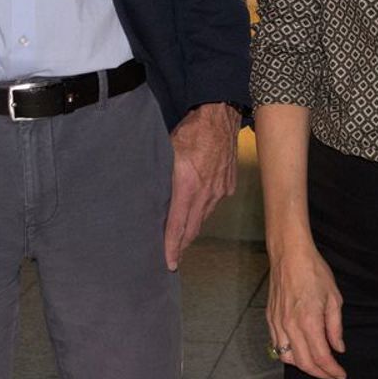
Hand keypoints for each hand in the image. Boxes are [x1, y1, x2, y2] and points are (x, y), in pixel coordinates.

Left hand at [163, 102, 239, 269]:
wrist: (220, 115)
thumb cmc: (191, 131)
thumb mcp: (167, 153)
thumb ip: (160, 177)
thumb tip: (148, 193)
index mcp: (187, 187)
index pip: (177, 225)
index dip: (171, 246)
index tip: (168, 263)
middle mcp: (206, 194)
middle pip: (192, 229)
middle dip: (181, 244)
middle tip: (171, 255)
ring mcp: (220, 191)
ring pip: (204, 217)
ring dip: (192, 227)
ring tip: (181, 235)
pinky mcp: (229, 185)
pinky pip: (215, 204)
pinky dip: (204, 209)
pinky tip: (197, 208)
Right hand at [265, 237, 345, 378]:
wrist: (289, 254)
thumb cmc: (313, 271)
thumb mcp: (334, 298)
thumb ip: (335, 327)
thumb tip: (338, 347)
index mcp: (309, 321)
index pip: (321, 357)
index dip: (332, 370)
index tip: (340, 374)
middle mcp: (290, 326)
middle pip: (304, 363)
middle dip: (320, 374)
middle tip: (331, 375)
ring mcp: (278, 323)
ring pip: (287, 358)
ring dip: (303, 366)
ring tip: (316, 365)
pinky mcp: (270, 318)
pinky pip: (277, 344)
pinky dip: (288, 354)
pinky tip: (299, 351)